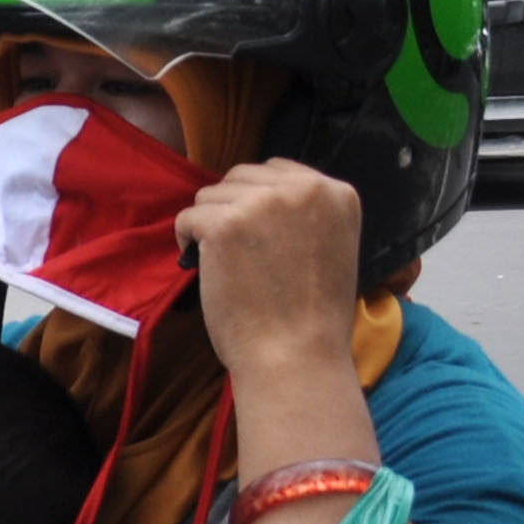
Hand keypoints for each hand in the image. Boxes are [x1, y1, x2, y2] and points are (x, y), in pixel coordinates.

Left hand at [179, 158, 367, 373]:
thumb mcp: (330, 245)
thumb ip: (303, 215)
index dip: (256, 199)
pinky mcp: (226, 224)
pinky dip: (186, 241)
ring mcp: (263, 203)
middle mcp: (304, 188)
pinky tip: (202, 266)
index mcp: (337, 192)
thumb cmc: (311, 314)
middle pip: (241, 177)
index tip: (254, 232)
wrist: (296, 353)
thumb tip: (256, 196)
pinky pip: (188, 217)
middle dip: (230, 208)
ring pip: (211, 195)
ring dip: (208, 225)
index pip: (277, 171)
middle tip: (234, 251)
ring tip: (224, 263)